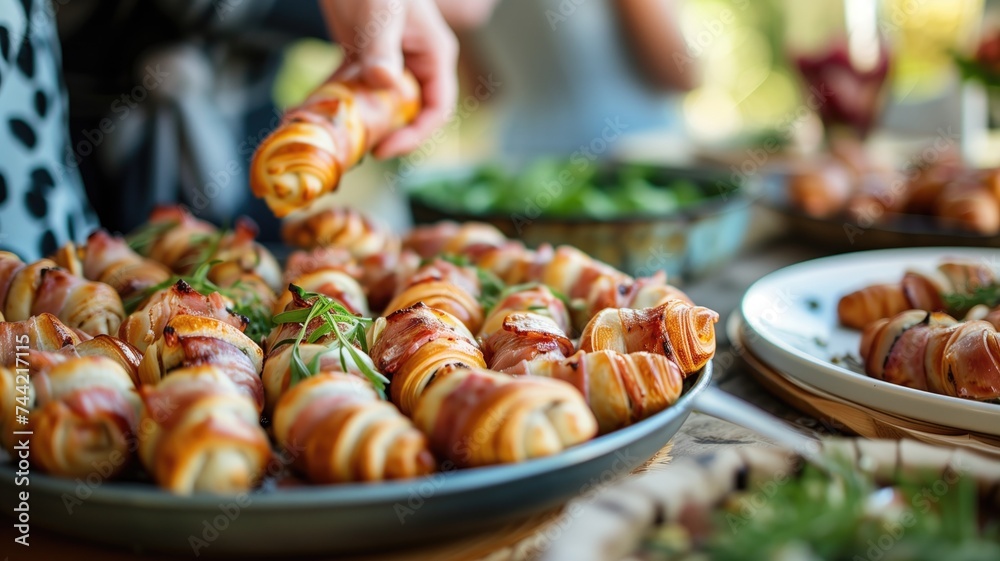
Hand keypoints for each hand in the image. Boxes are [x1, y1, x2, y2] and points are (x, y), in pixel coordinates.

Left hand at [322, 0, 458, 158]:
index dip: (416, 135)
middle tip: (353, 149)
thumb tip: (385, 82)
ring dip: (354, 122)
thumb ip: (383, 49)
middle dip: (381, 133)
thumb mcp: (381, 13)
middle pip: (407, 113)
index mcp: (433, 55)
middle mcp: (415, 63)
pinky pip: (351, 88)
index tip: (387, 148)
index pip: (437, 108)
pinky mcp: (363, 57)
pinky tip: (308, 111)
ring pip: (377, 105)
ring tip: (328, 137)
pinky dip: (332, 100)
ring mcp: (389, 62)